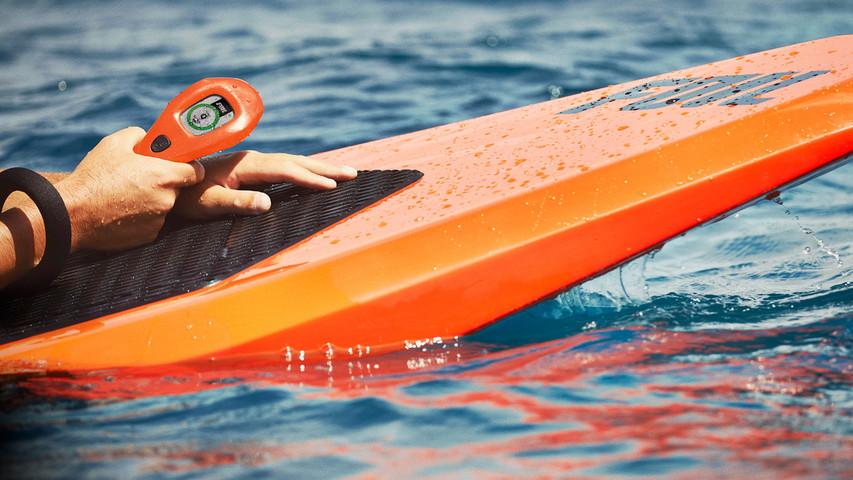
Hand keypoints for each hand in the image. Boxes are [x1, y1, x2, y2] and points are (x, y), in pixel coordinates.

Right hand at [55, 127, 203, 250]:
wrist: (73, 214)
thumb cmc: (93, 178)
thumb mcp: (113, 144)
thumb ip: (138, 136)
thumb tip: (149, 138)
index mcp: (164, 176)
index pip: (196, 172)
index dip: (189, 167)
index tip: (180, 166)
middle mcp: (166, 200)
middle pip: (177, 189)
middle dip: (164, 183)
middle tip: (141, 179)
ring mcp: (159, 220)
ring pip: (164, 206)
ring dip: (152, 200)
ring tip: (126, 195)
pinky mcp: (149, 236)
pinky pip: (152, 222)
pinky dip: (142, 217)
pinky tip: (123, 210)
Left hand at [173, 151, 357, 218]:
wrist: (169, 181)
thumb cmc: (187, 197)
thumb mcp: (209, 204)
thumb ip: (237, 203)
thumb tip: (267, 203)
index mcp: (246, 164)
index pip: (285, 170)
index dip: (309, 178)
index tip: (332, 185)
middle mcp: (253, 159)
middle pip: (296, 162)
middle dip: (325, 169)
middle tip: (352, 174)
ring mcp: (253, 162)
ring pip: (293, 163)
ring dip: (318, 168)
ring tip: (343, 173)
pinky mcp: (252, 169)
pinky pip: (286, 167)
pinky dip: (305, 170)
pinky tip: (315, 176)